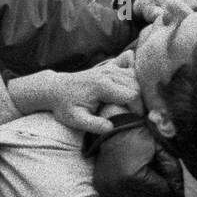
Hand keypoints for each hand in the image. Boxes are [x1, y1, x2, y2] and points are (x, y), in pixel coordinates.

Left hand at [8, 52, 139, 134]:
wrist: (55, 89)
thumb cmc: (64, 106)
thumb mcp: (75, 120)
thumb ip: (93, 125)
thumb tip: (111, 128)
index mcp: (102, 86)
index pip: (132, 95)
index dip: (137, 108)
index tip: (134, 118)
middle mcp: (107, 74)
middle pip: (137, 85)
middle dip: (141, 100)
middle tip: (137, 114)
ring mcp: (109, 68)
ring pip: (136, 76)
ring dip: (140, 90)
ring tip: (135, 105)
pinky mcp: (109, 67)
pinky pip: (129, 67)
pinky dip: (135, 75)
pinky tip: (134, 86)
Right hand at [90, 117, 182, 196]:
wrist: (114, 127)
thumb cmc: (139, 134)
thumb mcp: (160, 148)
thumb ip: (172, 168)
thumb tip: (182, 191)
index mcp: (132, 176)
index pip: (162, 192)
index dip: (169, 184)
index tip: (170, 175)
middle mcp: (117, 186)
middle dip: (157, 188)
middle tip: (155, 172)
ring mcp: (107, 189)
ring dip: (146, 194)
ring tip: (144, 176)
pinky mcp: (102, 189)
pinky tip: (135, 186)